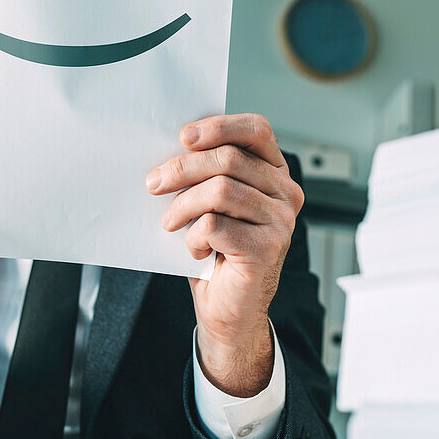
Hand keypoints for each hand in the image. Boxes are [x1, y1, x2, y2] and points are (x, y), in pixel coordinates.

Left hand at [147, 114, 303, 396]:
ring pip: (221, 190)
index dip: (219, 126)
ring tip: (170, 223)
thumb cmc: (217, 252)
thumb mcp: (212, 204)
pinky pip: (215, 225)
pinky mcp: (268, 248)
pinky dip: (193, 237)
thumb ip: (206, 174)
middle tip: (153, 183)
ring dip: (183, 205)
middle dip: (182, 168)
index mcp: (275, 174)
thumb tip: (170, 147)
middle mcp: (286, 194)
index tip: (183, 137)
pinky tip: (194, 250)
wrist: (230, 311)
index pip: (256, 130)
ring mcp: (281, 222)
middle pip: (229, 159)